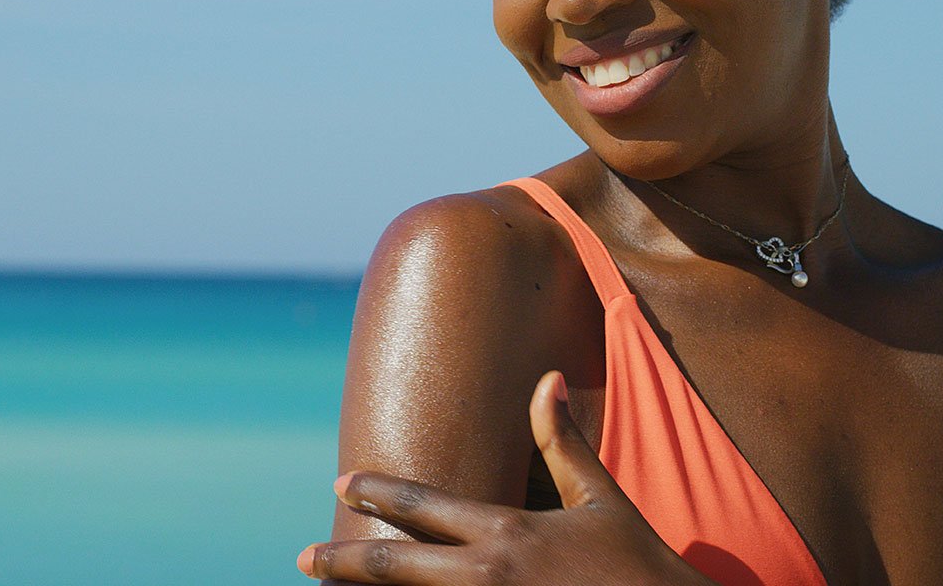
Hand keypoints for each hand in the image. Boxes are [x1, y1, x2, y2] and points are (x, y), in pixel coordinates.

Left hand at [297, 370, 717, 584]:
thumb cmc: (638, 564)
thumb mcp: (602, 500)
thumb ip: (565, 442)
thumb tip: (546, 378)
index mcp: (507, 533)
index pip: (423, 507)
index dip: (378, 492)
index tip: (340, 482)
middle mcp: (489, 575)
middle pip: (394, 567)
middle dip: (343, 564)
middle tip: (304, 558)